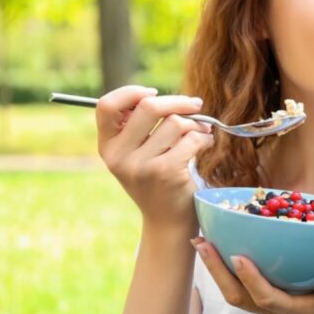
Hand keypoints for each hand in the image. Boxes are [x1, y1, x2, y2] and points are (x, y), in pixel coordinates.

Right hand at [96, 85, 214, 234]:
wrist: (167, 221)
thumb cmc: (156, 180)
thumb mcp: (136, 155)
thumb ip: (137, 127)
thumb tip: (157, 95)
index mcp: (107, 147)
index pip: (107, 106)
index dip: (131, 93)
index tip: (153, 93)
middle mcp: (118, 156)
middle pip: (148, 107)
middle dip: (178, 102)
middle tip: (196, 104)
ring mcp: (141, 166)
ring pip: (175, 123)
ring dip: (196, 123)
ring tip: (202, 131)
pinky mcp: (166, 172)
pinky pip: (191, 139)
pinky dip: (204, 138)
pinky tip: (206, 143)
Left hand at [192, 237, 313, 313]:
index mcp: (297, 310)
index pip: (268, 298)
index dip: (252, 280)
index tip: (238, 257)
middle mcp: (276, 311)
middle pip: (240, 297)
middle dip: (219, 272)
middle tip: (203, 243)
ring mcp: (268, 305)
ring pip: (234, 292)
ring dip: (215, 268)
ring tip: (201, 241)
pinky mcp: (263, 296)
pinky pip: (238, 284)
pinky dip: (223, 265)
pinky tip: (216, 242)